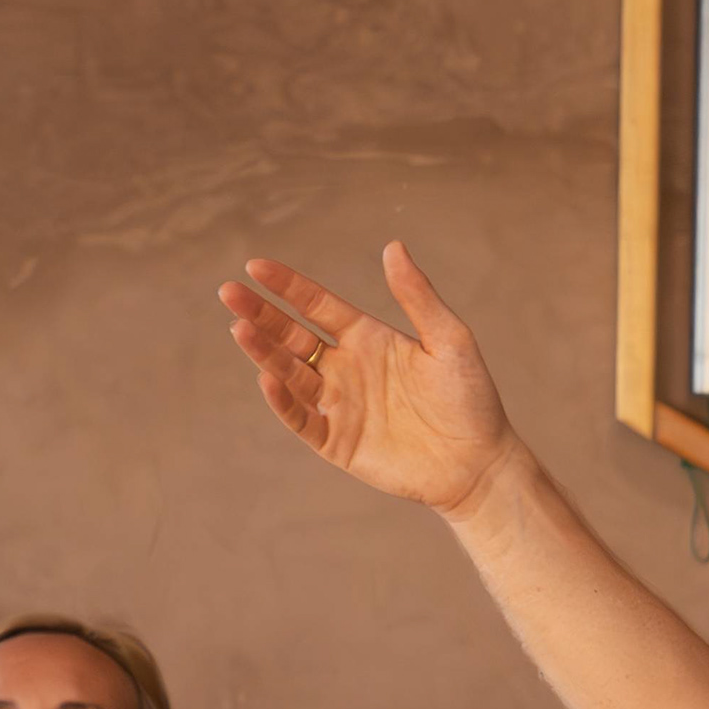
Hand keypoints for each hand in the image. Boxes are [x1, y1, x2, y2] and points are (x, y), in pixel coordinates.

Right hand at [221, 241, 519, 519]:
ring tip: (240, 328)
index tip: (255, 266)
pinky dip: (283, 402)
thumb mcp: (449, 340)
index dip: (287, 286)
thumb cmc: (471, 397)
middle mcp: (346, 368)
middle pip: (292, 336)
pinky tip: (268, 379)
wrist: (480, 462)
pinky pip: (302, 419)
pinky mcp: (337, 442)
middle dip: (261, 315)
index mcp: (368, 338)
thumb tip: (393, 246)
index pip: (316, 306)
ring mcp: (339, 405)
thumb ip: (418, 296)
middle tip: (229, 292)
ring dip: (264, 353)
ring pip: (290, 374)